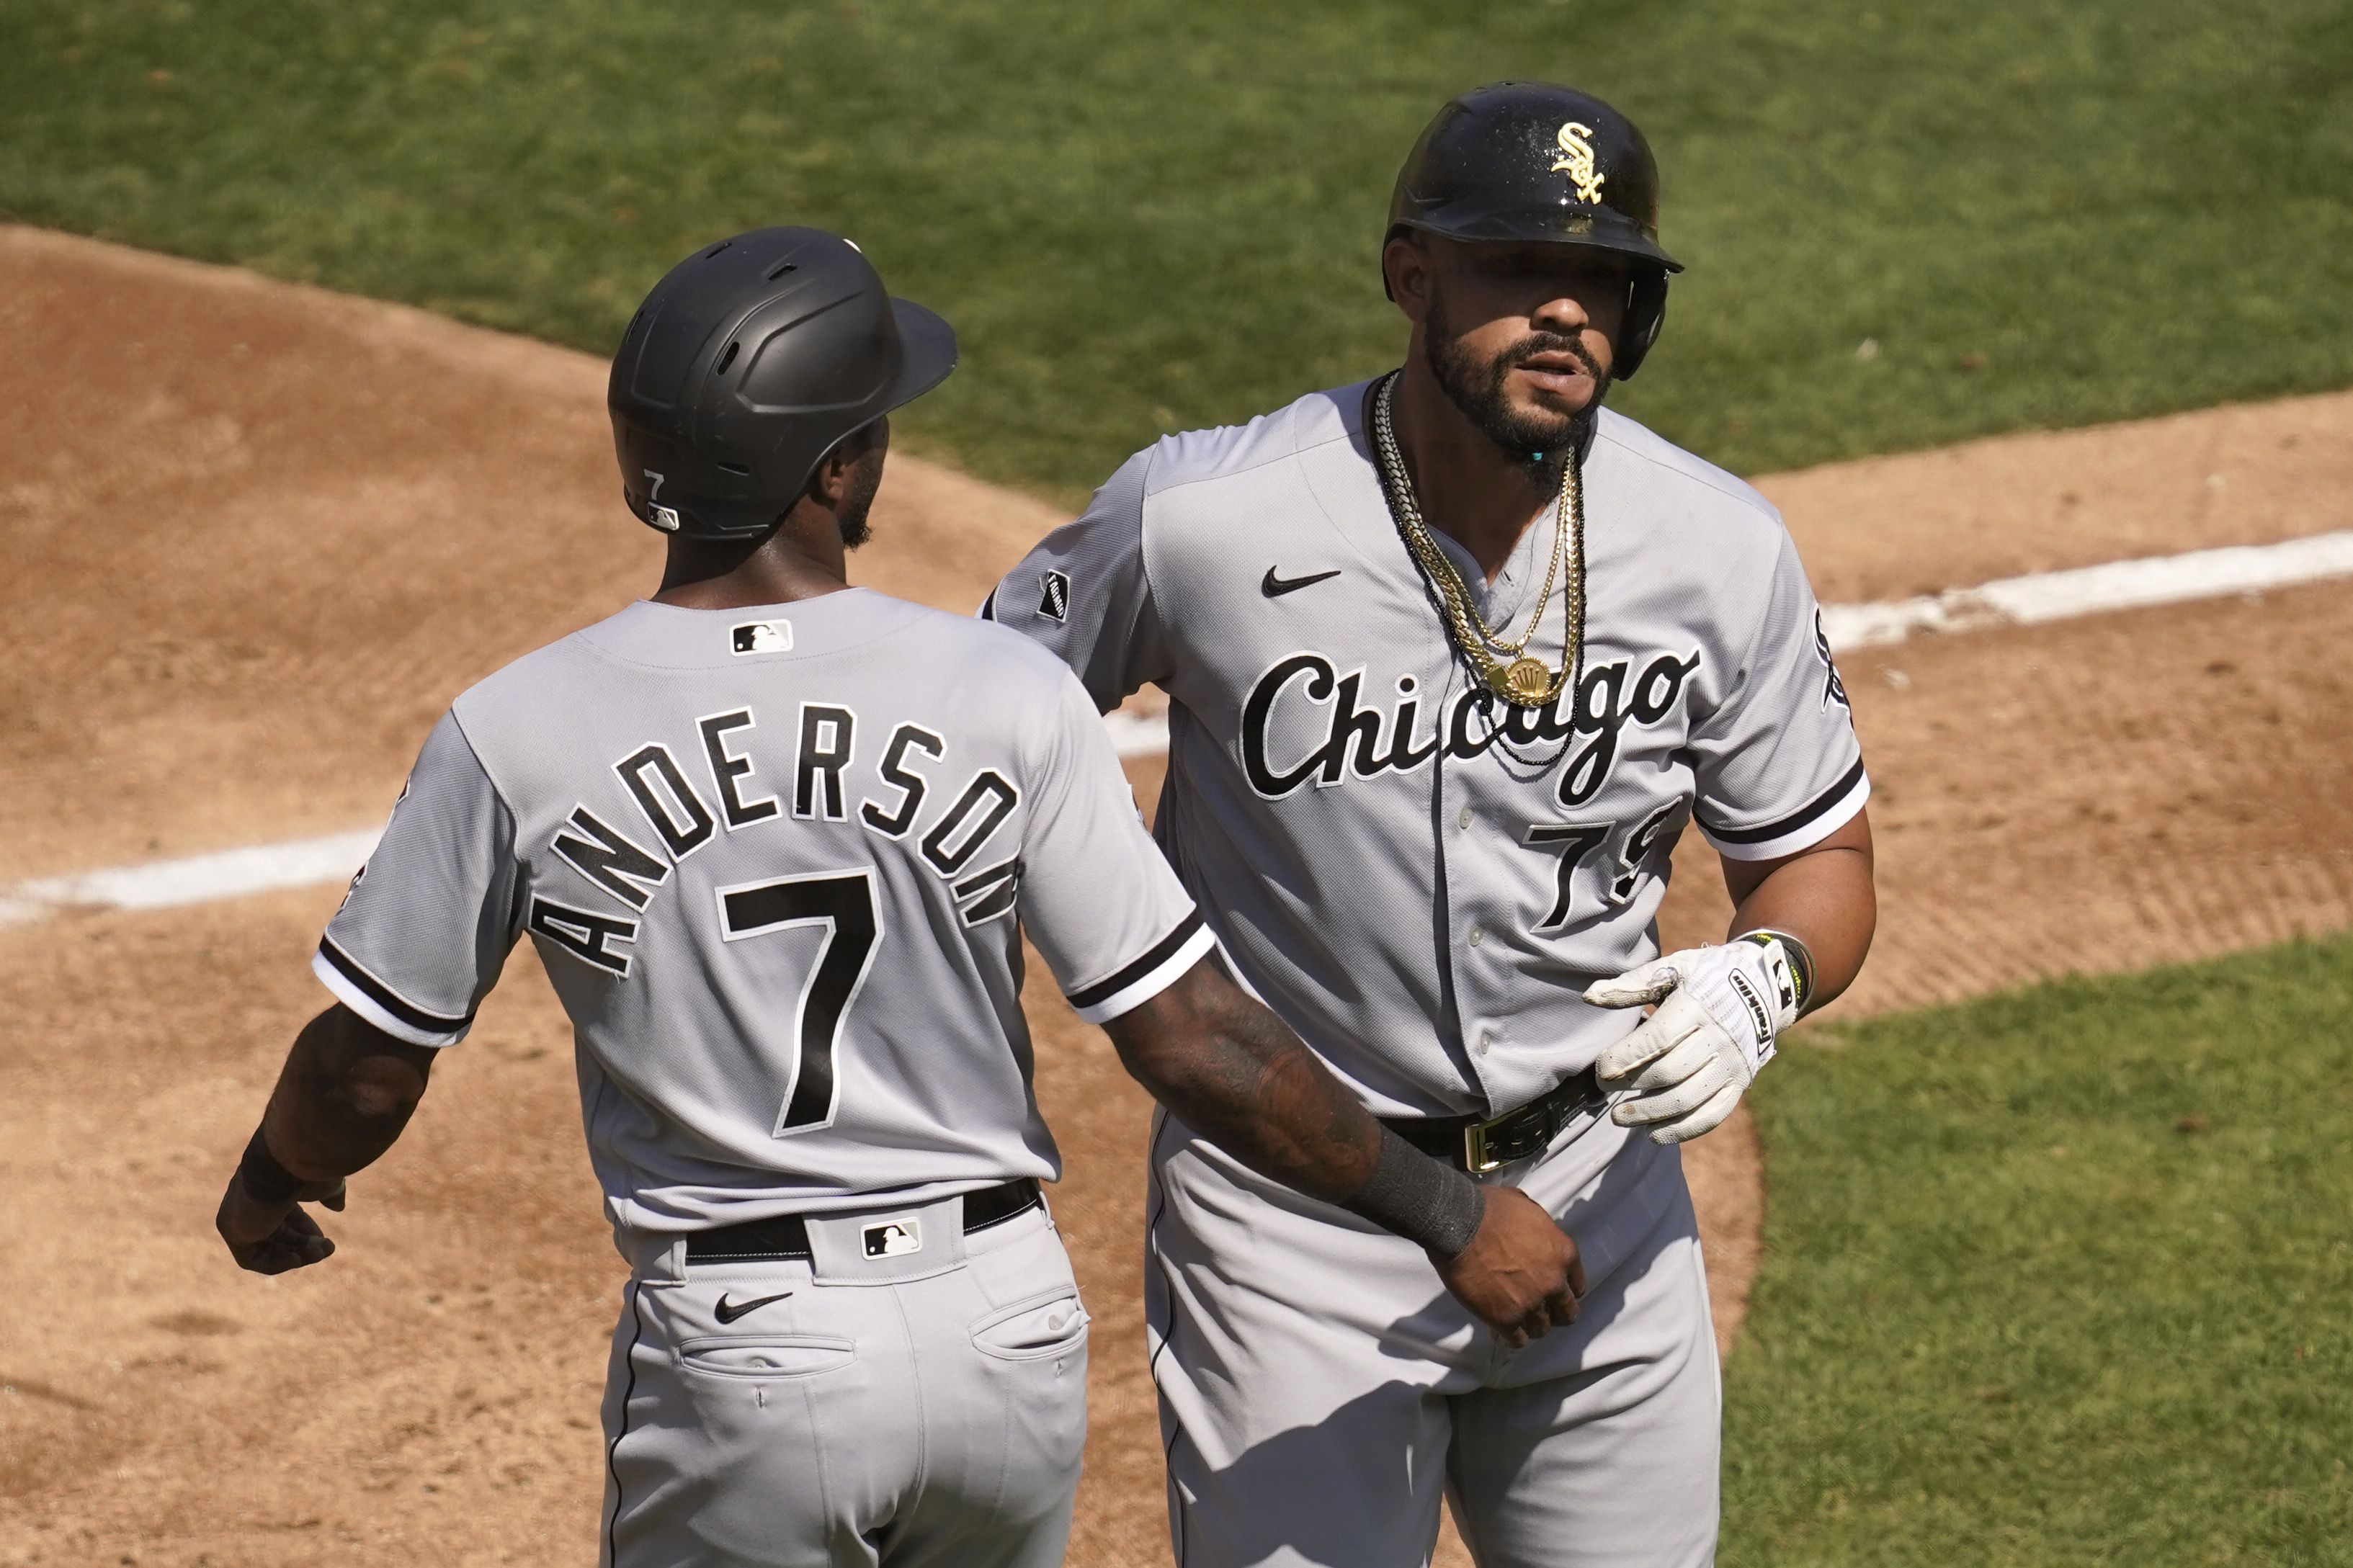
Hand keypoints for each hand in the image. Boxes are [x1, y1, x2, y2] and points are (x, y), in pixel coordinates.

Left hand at [216, 1170, 346, 1274]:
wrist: (281, 1166)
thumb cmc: (304, 1171)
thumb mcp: (323, 1183)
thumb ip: (331, 1194)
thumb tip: (338, 1207)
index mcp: (267, 1181)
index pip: (284, 1212)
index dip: (305, 1228)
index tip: (324, 1238)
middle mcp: (247, 1197)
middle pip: (276, 1230)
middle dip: (303, 1243)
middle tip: (327, 1249)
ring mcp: (236, 1214)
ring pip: (266, 1245)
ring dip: (295, 1254)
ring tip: (321, 1254)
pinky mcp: (230, 1230)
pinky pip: (251, 1257)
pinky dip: (275, 1262)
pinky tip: (298, 1260)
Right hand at [1434, 1187, 1585, 1348]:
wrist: (1459, 1224)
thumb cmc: (1489, 1209)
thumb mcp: (1526, 1206)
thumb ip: (1540, 1227)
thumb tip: (1534, 1232)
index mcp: (1563, 1254)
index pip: (1577, 1286)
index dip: (1565, 1290)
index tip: (1553, 1292)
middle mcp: (1553, 1283)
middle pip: (1567, 1313)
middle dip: (1554, 1313)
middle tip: (1539, 1311)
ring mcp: (1530, 1303)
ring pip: (1541, 1329)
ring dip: (1530, 1325)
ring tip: (1516, 1321)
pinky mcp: (1505, 1319)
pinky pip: (1516, 1341)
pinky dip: (1509, 1338)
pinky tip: (1499, 1333)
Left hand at [1586, 938, 1799, 1143]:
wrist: (1762, 988)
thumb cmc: (1707, 976)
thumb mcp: (1674, 968)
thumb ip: (1632, 984)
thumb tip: (1589, 997)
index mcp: (1698, 1008)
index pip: (1658, 1040)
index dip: (1626, 1057)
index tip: (1600, 1069)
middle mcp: (1718, 1039)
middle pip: (1669, 1073)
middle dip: (1630, 1086)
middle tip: (1601, 1089)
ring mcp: (1732, 1065)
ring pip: (1688, 1100)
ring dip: (1649, 1114)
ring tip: (1619, 1117)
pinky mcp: (1739, 1084)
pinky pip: (1712, 1116)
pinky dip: (1681, 1130)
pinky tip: (1653, 1134)